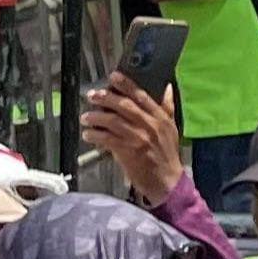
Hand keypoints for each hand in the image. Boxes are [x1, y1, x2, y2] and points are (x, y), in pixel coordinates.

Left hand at [84, 71, 185, 204]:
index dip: (126, 85)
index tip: (114, 77)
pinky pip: (106, 138)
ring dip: (96, 117)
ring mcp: (138, 138)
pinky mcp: (127, 151)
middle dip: (106, 98)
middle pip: (124, 106)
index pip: (142, 96)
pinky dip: (95, 134)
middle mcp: (150, 126)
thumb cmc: (167, 155)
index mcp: (161, 118)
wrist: (167, 181)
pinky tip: (88, 134)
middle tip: (92, 95)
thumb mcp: (171, 128)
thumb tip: (166, 87)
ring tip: (86, 117)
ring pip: (112, 121)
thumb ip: (167, 107)